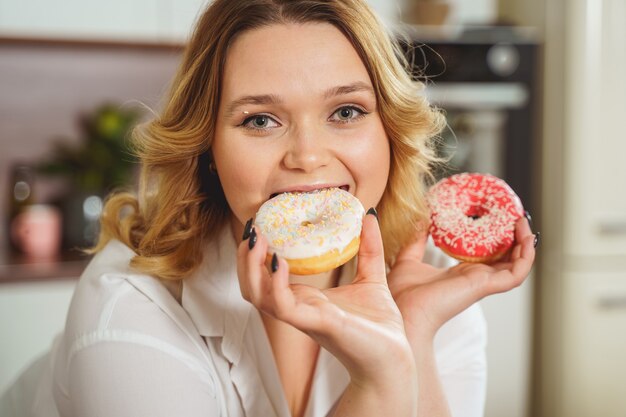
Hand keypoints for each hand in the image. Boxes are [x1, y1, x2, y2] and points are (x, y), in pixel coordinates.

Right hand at [236, 214, 413, 384]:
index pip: (266, 277)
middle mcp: (298, 308)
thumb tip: (369, 214)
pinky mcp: (316, 324)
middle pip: (252, 286)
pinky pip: (283, 306)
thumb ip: (370, 247)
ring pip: (257, 296)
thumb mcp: (373, 277)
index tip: (261, 223)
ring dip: (251, 267)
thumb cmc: (380, 327)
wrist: (395, 359)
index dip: (256, 253)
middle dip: (245, 257)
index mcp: (306, 298)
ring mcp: (304, 317)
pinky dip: (275, 284)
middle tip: (253, 228)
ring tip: (258, 239)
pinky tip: (279, 262)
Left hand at [388, 216, 536, 341]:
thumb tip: (418, 219)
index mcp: (461, 274)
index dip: (497, 238)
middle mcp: (475, 279)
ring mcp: (482, 283)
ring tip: (523, 221)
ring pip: (516, 265)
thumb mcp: (408, 259)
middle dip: (515, 238)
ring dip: (524, 243)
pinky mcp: (485, 287)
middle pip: (506, 258)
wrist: (401, 314)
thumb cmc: (402, 296)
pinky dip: (525, 256)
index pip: (487, 256)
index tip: (500, 217)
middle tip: (516, 215)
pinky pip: (516, 273)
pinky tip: (525, 237)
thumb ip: (414, 241)